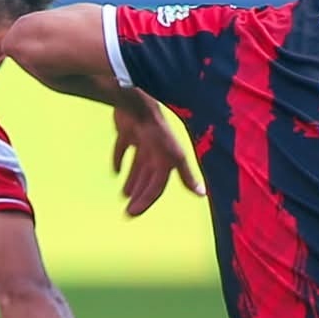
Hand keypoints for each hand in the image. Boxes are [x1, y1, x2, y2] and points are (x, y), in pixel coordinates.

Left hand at [112, 92, 202, 216]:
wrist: (138, 103)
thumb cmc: (157, 131)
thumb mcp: (174, 156)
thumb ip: (186, 175)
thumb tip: (202, 193)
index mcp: (166, 160)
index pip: (157, 186)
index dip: (146, 200)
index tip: (133, 213)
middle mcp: (156, 152)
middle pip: (147, 179)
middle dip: (139, 195)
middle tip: (128, 211)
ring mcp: (141, 140)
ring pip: (137, 166)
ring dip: (132, 181)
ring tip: (125, 195)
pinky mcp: (127, 131)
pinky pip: (122, 148)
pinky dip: (118, 160)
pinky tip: (115, 171)